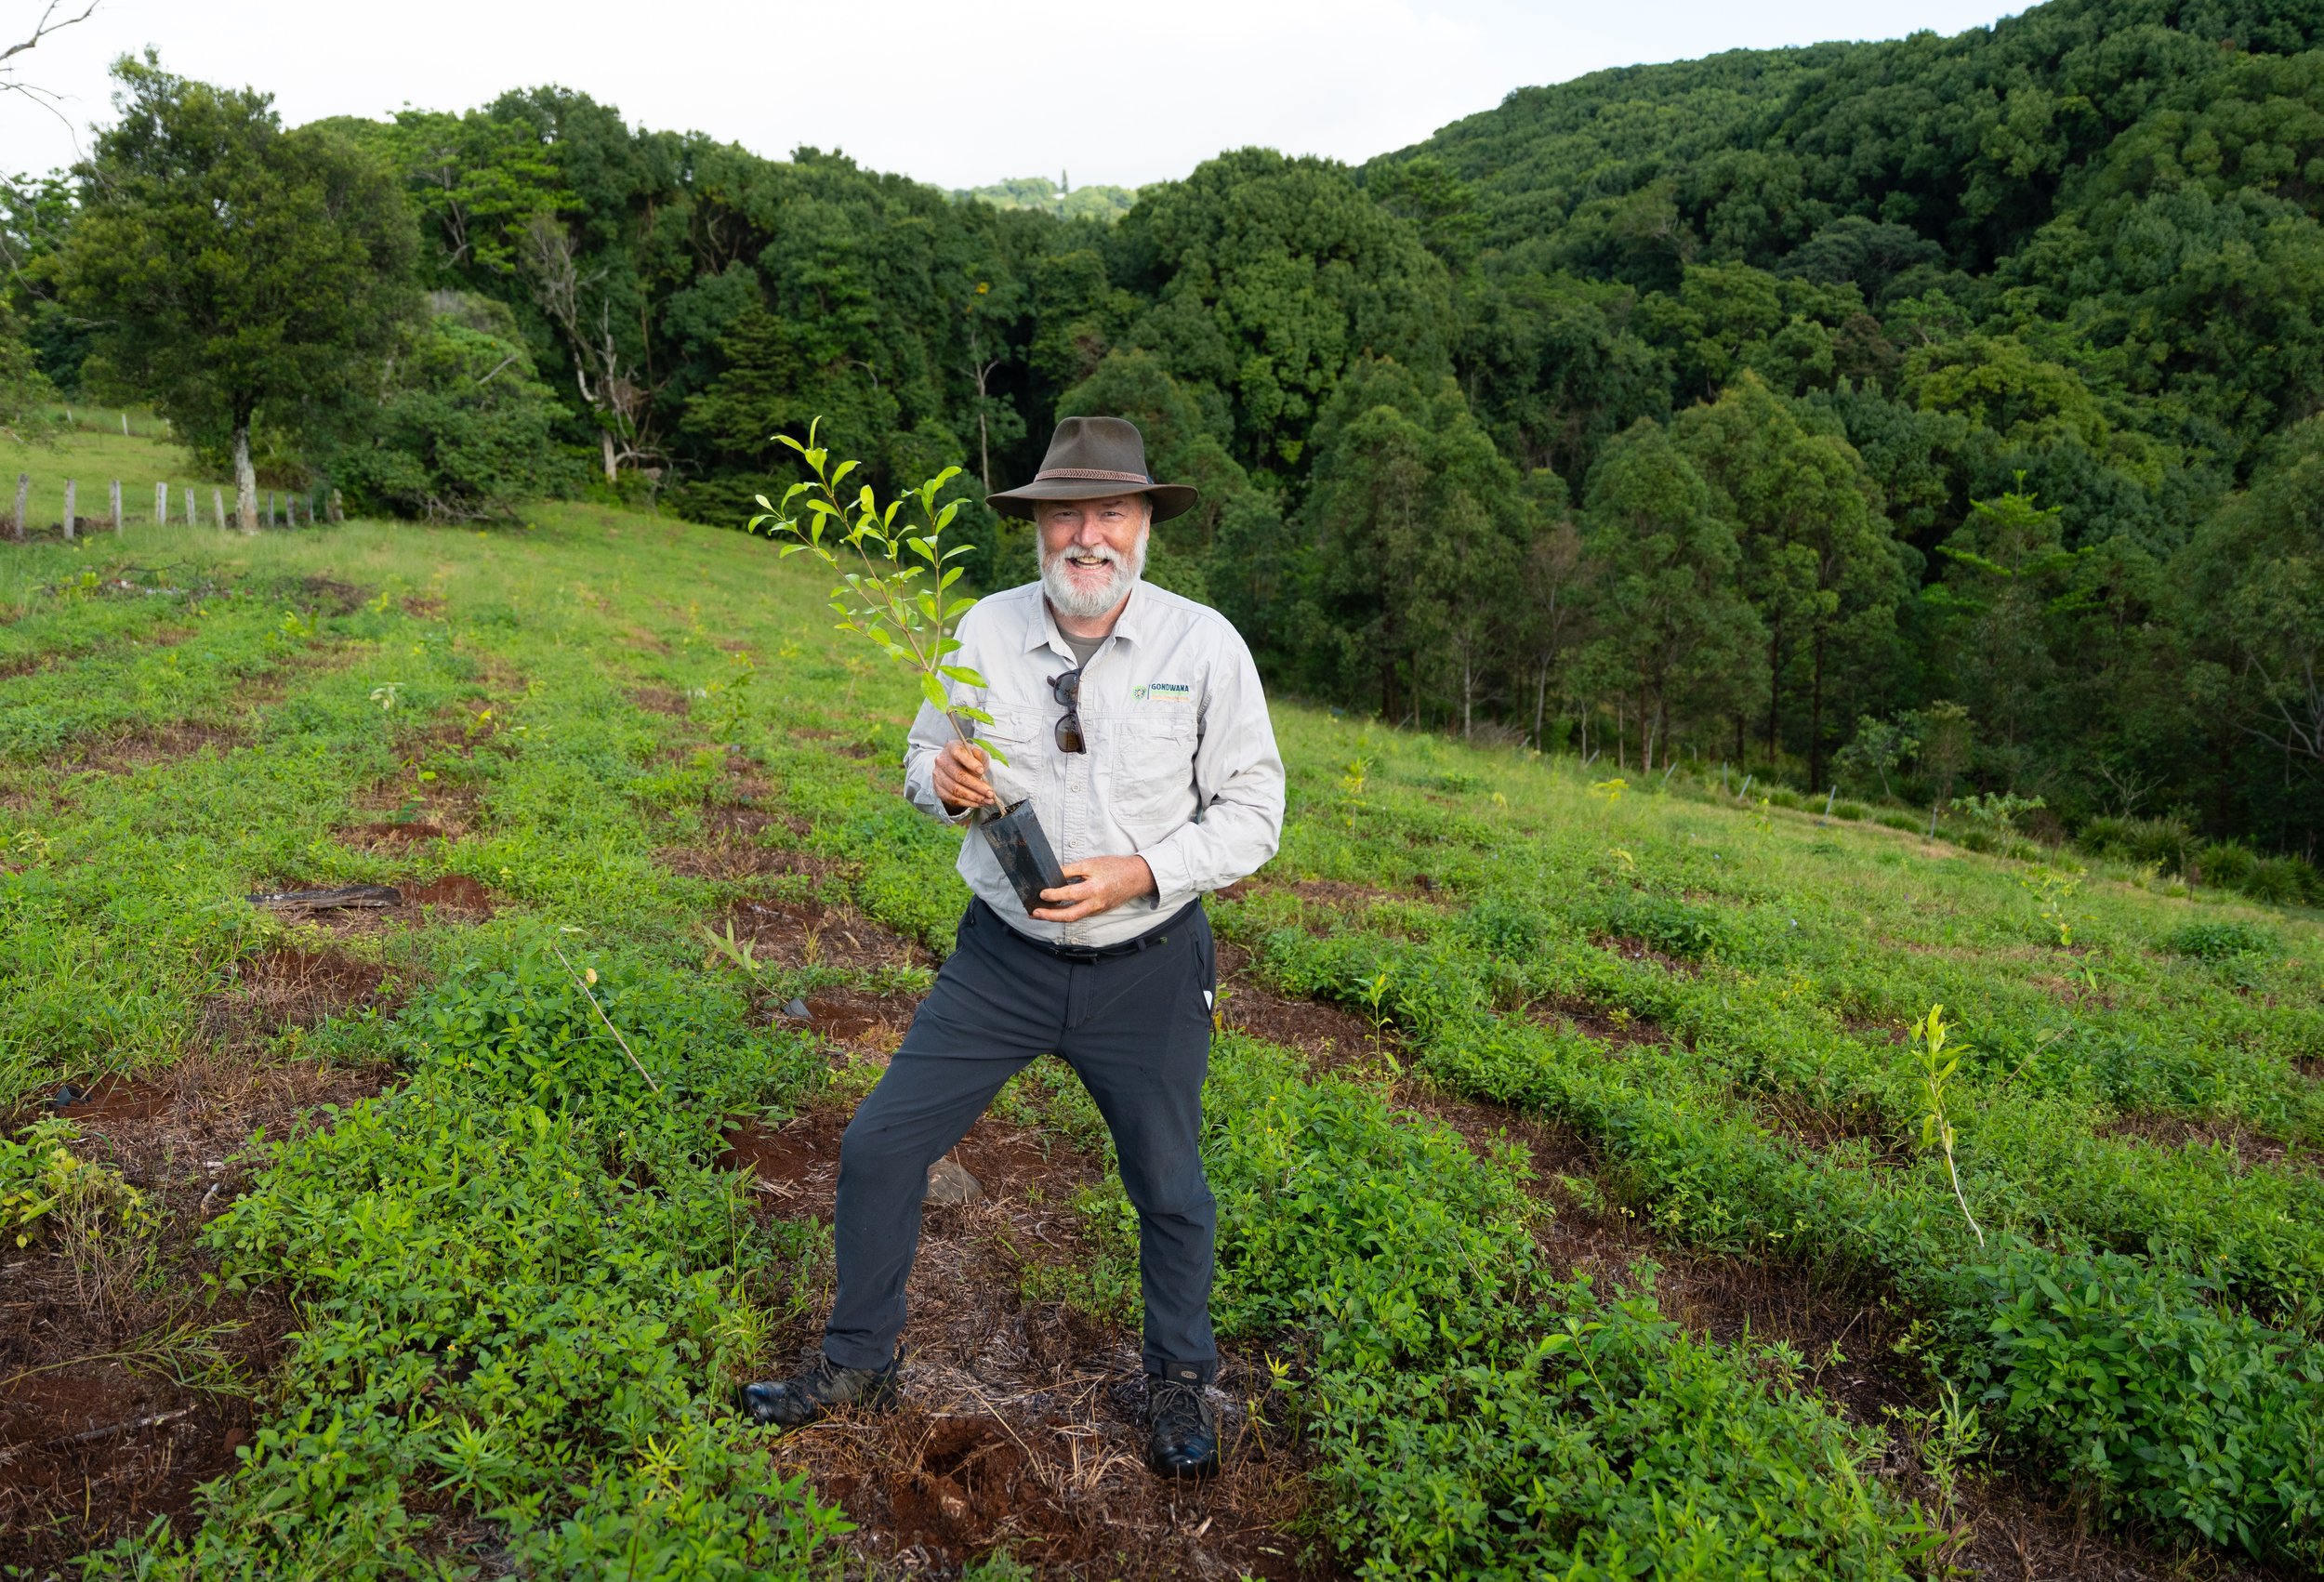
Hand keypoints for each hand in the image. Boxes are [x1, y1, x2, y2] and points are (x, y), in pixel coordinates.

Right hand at [933, 739, 994, 813]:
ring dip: (974, 797)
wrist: (956, 767)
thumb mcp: (977, 753)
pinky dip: (968, 803)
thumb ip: (980, 756)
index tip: (982, 771)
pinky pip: (953, 799)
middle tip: (990, 793)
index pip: (958, 754)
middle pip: (959, 776)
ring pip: (956, 790)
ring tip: (987, 800)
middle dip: (977, 786)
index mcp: (951, 748)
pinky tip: (979, 803)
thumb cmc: (969, 758)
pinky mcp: (939, 789)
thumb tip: (981, 766)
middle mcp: (942, 761)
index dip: (970, 763)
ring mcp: (938, 776)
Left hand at [1033, 854, 1156, 922]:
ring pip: (1073, 918)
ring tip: (1039, 914)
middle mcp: (1096, 904)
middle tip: (1034, 913)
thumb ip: (1071, 870)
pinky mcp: (1098, 912)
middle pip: (1070, 915)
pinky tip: (1055, 911)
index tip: (1042, 893)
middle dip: (1050, 916)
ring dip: (1055, 917)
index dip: (1054, 895)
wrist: (1136, 878)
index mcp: (1094, 889)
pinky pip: (1079, 915)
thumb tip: (1053, 876)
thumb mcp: (1091, 863)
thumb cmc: (1114, 868)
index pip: (1070, 894)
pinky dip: (1065, 915)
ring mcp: (1097, 910)